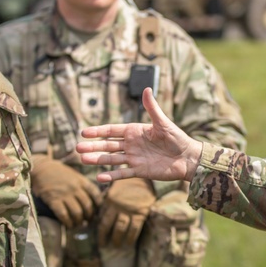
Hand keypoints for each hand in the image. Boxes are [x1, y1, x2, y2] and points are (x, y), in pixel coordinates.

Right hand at [29, 156, 101, 227]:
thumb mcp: (74, 175)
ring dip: (78, 222)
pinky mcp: (53, 200)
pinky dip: (67, 222)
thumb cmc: (59, 172)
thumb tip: (93, 200)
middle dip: (88, 216)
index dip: (98, 205)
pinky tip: (68, 225)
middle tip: (87, 221)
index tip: (97, 211)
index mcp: (81, 181)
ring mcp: (64, 194)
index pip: (95, 194)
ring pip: (77, 212)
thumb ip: (83, 185)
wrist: (41, 168)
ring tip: (77, 225)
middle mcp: (75, 188)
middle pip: (87, 206)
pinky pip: (63, 215)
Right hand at [77, 88, 201, 183]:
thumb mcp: (163, 122)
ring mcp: (134, 158)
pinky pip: (123, 173)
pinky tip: (100, 178)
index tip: (84, 133)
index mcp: (135, 131)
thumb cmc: (177, 138)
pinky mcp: (140, 171)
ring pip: (112, 159)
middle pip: (108, 146)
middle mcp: (131, 145)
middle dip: (93, 147)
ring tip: (83, 161)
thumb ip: (152, 108)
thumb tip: (146, 89)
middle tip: (77, 149)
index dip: (98, 132)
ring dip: (98, 160)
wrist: (188, 158)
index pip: (112, 131)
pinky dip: (112, 176)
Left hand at [97, 178, 156, 247]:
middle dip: (104, 237)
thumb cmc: (129, 185)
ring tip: (117, 246)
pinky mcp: (140, 212)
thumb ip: (108, 203)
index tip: (99, 240)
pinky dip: (131, 237)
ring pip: (120, 228)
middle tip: (104, 246)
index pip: (101, 219)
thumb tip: (100, 217)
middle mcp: (117, 206)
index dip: (99, 232)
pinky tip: (129, 243)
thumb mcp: (115, 190)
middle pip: (107, 225)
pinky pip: (134, 228)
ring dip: (117, 239)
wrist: (145, 179)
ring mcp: (128, 209)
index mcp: (109, 200)